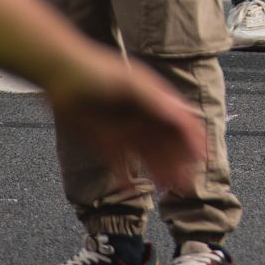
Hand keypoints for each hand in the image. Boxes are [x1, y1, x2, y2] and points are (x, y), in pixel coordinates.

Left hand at [44, 52, 205, 196]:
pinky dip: (126, 179)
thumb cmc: (97, 71)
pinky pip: (119, 165)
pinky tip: (133, 192)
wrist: (61, 76)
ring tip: (167, 190)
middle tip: (186, 184)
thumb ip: (156, 102)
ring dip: (159, 172)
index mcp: (156, 101)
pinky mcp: (104, 143)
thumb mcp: (131, 84)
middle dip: (179, 164)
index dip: (194, 140)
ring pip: (148, 157)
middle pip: (167, 144)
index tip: (203, 158)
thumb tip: (181, 116)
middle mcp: (144, 118)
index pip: (182, 123)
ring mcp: (125, 131)